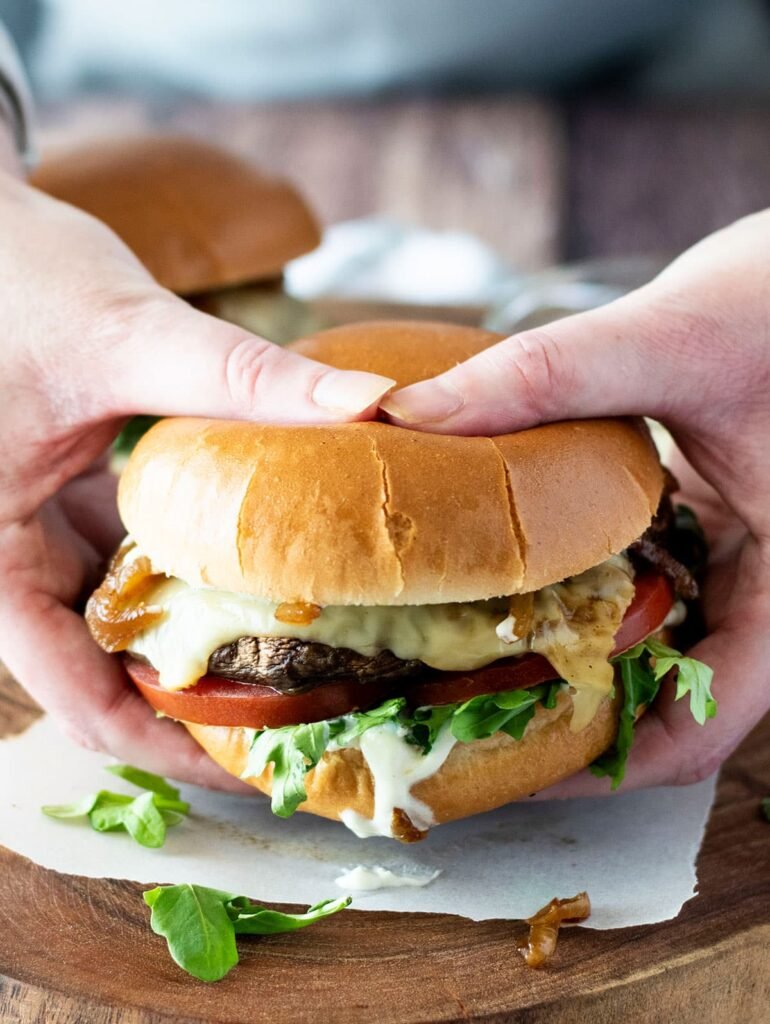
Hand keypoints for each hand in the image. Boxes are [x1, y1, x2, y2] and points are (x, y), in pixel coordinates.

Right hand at [0, 148, 393, 789]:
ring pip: (131, 623)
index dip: (167, 746)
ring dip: (208, 641)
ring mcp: (49, 533)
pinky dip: (200, 575)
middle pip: (111, 676)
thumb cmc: (14, 274)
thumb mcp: (122, 330)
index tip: (256, 763)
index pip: (77, 700)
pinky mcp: (80, 500)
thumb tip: (367, 407)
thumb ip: (241, 376)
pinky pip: (140, 563)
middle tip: (308, 715)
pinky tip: (269, 572)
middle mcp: (16, 561)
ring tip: (306, 656)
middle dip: (202, 702)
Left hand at [382, 212, 769, 792]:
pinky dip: (575, 586)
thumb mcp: (670, 339)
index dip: (616, 761)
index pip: (711, 722)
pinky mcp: (697, 522)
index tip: (519, 765)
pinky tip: (507, 572)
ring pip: (647, 640)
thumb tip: (411, 414)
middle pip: (665, 695)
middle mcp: (758, 585)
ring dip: (566, 651)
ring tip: (470, 654)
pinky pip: (635, 579)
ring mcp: (727, 557)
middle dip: (571, 711)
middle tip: (467, 710)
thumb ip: (545, 374)